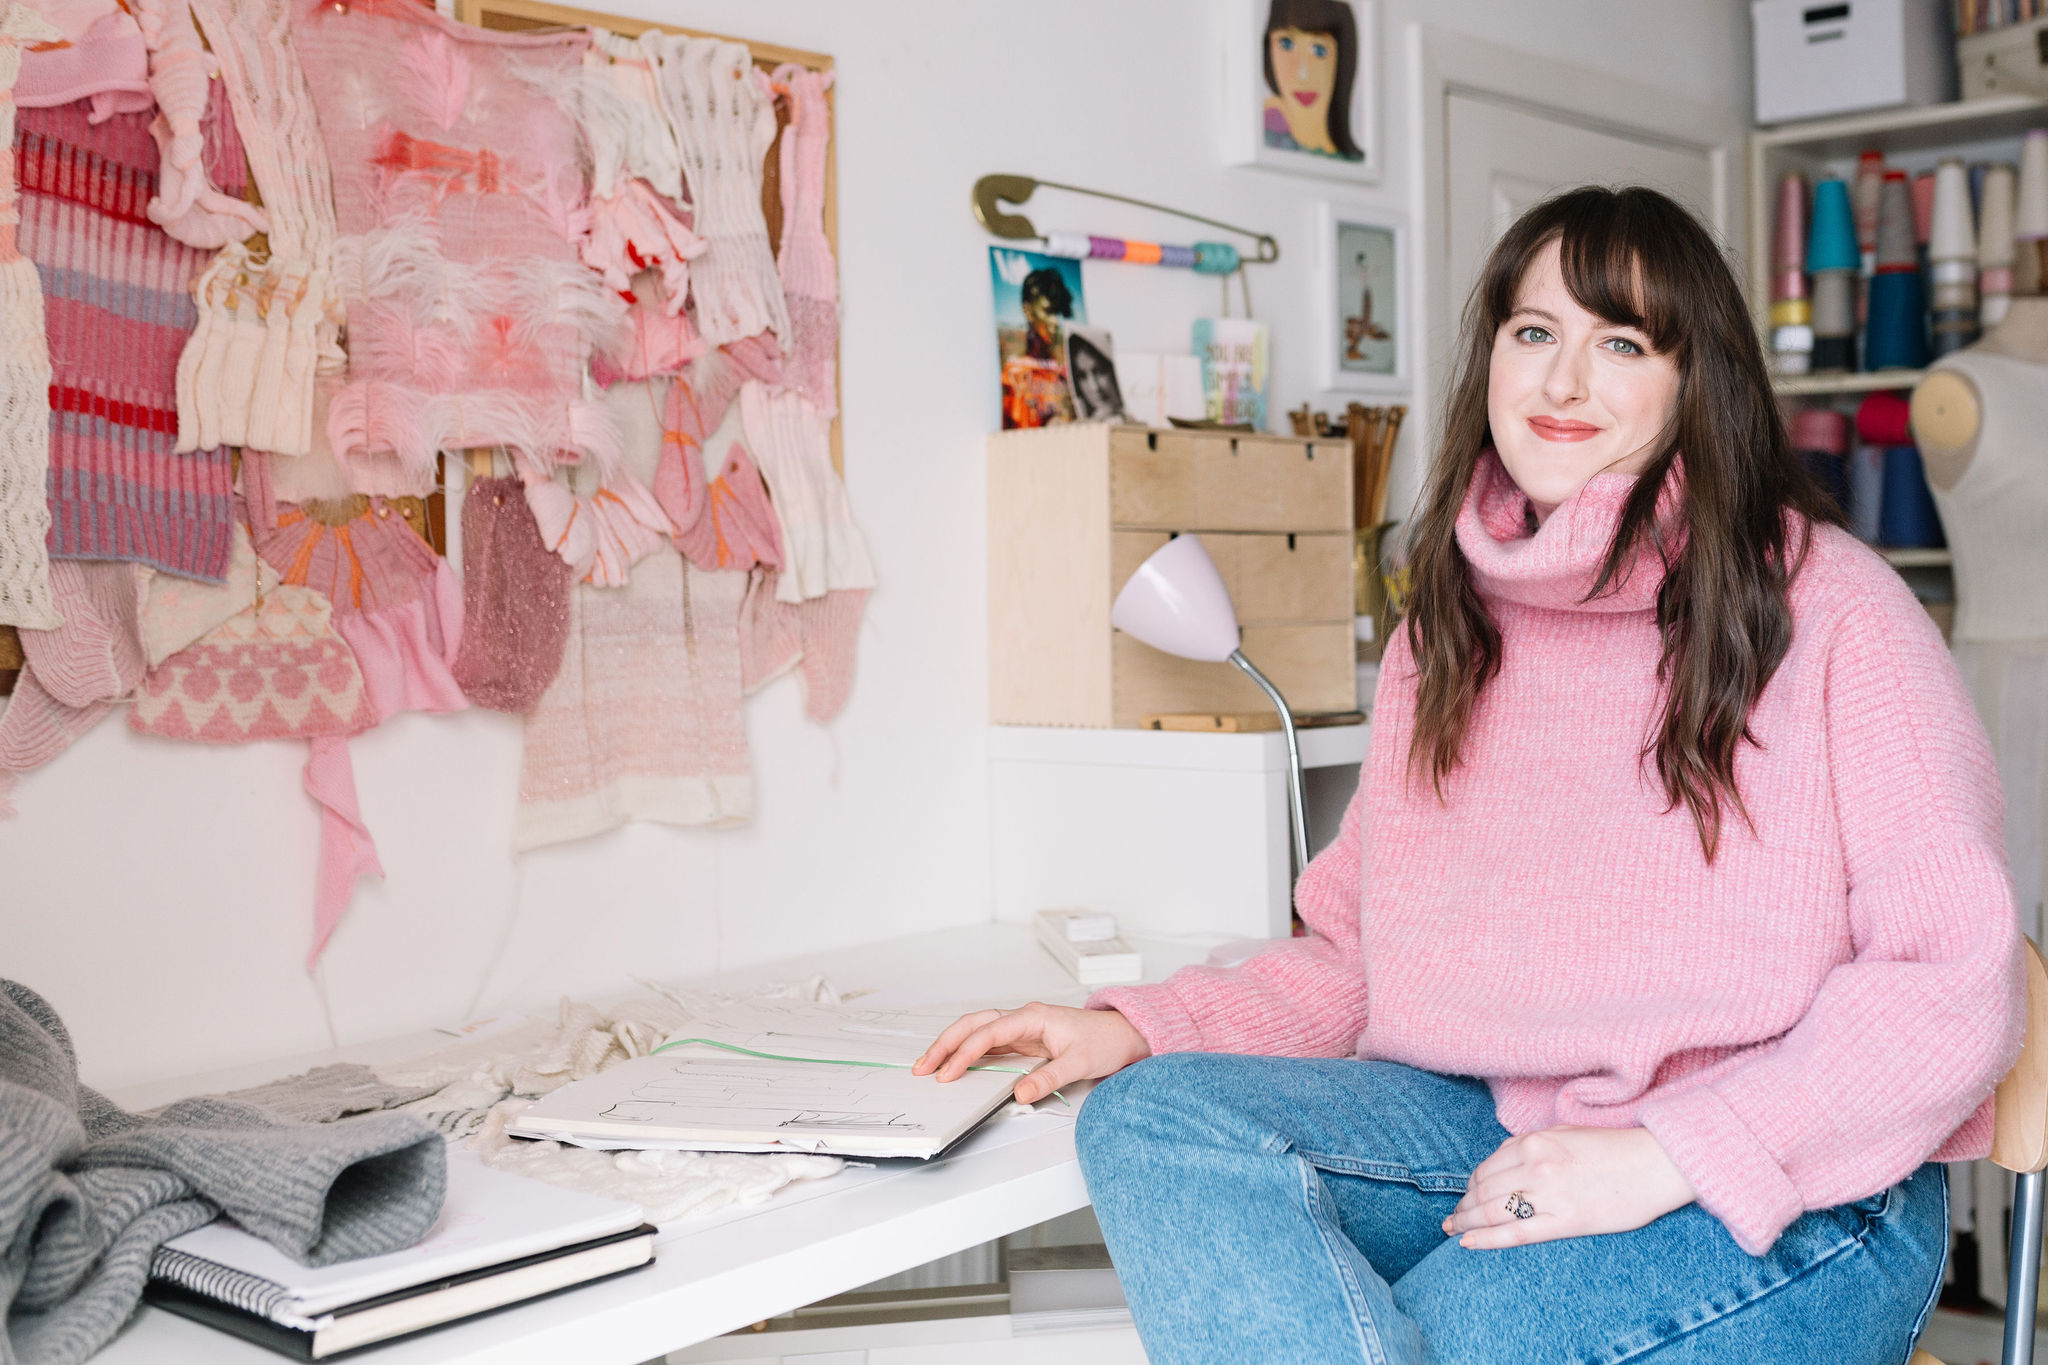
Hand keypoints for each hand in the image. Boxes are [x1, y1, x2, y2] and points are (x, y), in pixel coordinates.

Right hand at [912, 1003, 1150, 1104]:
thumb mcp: (1079, 1063)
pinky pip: (989, 1043)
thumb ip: (1048, 1078)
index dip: (965, 1053)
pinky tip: (956, 1065)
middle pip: (974, 1024)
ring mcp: (1022, 1028)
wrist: (1123, 1034)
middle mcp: (1023, 1019)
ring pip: (977, 1031)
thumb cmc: (1104, 1041)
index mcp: (1033, 1017)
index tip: (950, 1073)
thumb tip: (1020, 1093)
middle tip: (924, 1067)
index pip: (989, 1032)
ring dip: (952, 1046)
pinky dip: (968, 1052)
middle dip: (946, 1044)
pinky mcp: (1024, 1040)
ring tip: (930, 1066)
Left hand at [1441, 1126, 1695, 1249]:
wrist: (1657, 1163)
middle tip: (1452, 1218)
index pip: (1486, 1168)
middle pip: (1483, 1190)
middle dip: (1463, 1206)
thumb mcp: (1564, 1133)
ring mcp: (1549, 1195)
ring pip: (1492, 1211)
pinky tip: (1468, 1243)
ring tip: (1454, 1230)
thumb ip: (1530, 1145)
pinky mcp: (1567, 1221)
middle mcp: (1535, 1166)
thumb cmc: (1614, 1147)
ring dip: (1467, 1222)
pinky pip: (1516, 1233)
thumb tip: (1503, 1161)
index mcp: (1533, 1142)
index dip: (1470, 1185)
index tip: (1465, 1196)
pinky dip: (1487, 1239)